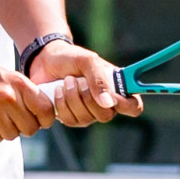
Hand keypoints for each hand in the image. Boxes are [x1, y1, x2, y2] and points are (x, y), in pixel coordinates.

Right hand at [0, 57, 55, 142]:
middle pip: (30, 128)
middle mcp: (8, 98)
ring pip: (13, 135)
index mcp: (17, 83)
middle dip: (24, 127)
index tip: (41, 121)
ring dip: (6, 130)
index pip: (45, 110)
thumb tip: (38, 108)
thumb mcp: (1, 74)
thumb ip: (20, 90)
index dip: (45, 119)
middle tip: (14, 121)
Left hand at [28, 43, 142, 126]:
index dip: (126, 105)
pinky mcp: (71, 118)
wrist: (45, 61)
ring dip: (72, 97)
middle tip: (77, 80)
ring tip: (66, 81)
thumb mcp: (87, 61)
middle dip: (88, 97)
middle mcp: (105, 104)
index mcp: (116, 88)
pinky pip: (70, 120)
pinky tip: (58, 91)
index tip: (112, 96)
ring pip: (86, 119)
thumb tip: (108, 103)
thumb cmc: (71, 58)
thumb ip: (99, 79)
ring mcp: (88, 114)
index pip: (134, 107)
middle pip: (106, 116)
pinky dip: (62, 104)